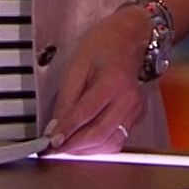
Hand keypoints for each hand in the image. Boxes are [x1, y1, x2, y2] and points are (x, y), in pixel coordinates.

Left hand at [45, 6, 147, 154]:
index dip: (66, 131)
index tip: (51, 142)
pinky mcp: (137, 117)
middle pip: (99, 134)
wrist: (130, 38)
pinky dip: (99, 147)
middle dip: (74, 147)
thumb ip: (66, 98)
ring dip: (87, 151)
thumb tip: (56, 126)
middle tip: (55, 149)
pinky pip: (118, 140)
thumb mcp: (77, 66)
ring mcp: (135, 110)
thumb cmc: (104, 46)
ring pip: (111, 143)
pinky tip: (85, 142)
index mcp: (113, 81)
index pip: (86, 114)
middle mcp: (128, 99)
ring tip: (68, 147)